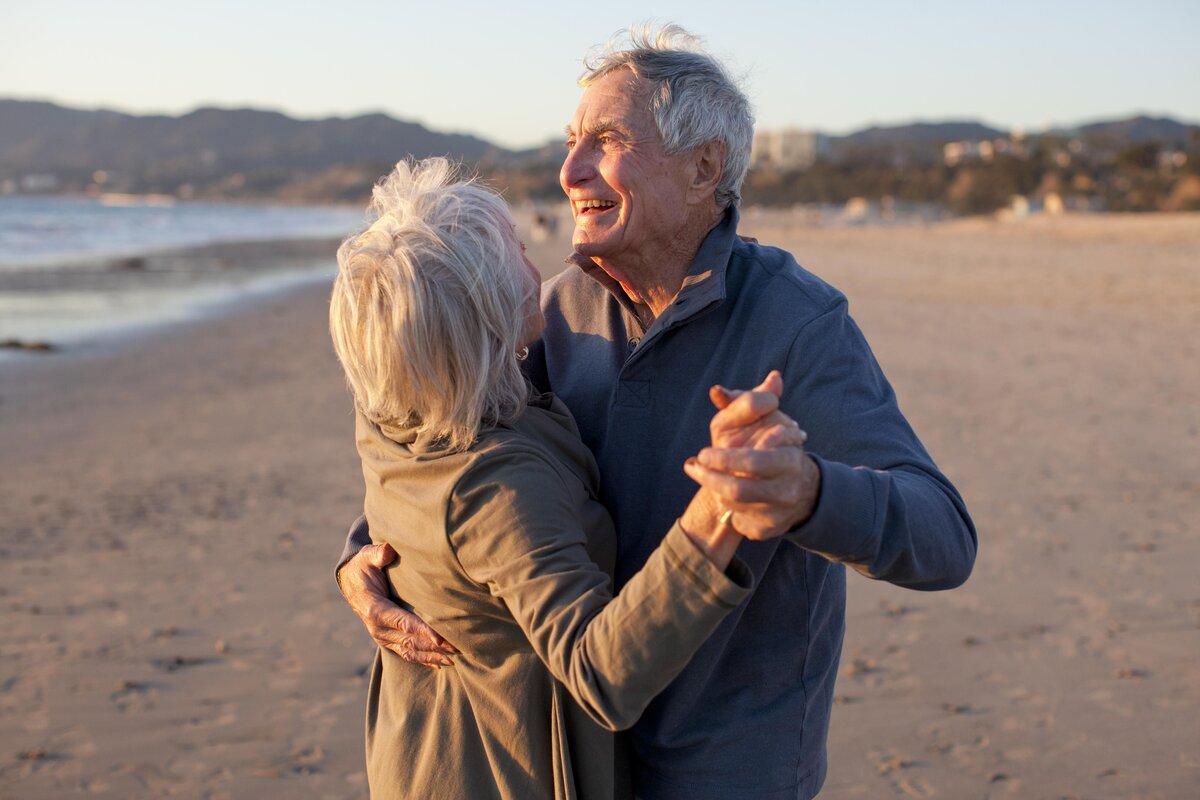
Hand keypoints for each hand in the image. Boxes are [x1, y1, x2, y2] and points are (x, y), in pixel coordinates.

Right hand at [337, 542, 458, 666]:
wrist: (350, 582)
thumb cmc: (363, 567)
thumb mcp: (367, 557)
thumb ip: (378, 554)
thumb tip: (387, 550)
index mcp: (375, 610)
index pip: (403, 622)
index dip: (423, 631)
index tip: (441, 638)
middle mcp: (378, 628)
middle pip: (411, 641)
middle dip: (435, 646)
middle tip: (459, 648)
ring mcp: (382, 636)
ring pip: (410, 651)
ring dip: (432, 656)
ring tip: (455, 661)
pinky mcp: (387, 640)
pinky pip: (406, 654)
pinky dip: (424, 660)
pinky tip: (440, 664)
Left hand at [683, 371, 820, 539]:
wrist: (799, 486)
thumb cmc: (773, 445)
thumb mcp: (763, 420)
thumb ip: (743, 403)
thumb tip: (717, 391)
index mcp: (790, 458)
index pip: (753, 461)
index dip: (723, 459)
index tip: (701, 454)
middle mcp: (789, 489)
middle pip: (738, 489)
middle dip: (710, 478)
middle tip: (693, 467)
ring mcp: (780, 513)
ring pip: (733, 505)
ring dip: (715, 490)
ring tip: (708, 478)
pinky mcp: (770, 530)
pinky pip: (739, 523)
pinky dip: (728, 510)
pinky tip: (725, 499)